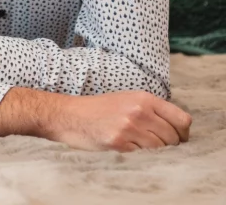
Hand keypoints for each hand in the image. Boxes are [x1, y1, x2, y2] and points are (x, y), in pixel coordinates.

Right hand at [46, 90, 191, 150]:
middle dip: (168, 144)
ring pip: (160, 148)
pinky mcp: (119, 142)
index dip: (183, 133)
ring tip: (137, 144)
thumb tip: (177, 128)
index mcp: (143, 98)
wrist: (69, 115)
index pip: (182, 119)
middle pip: (173, 137)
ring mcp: (129, 127)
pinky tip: (125, 146)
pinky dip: (138, 154)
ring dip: (153, 151)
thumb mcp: (126, 99)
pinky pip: (142, 155)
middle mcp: (139, 111)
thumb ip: (151, 109)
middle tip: (154, 144)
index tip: (178, 138)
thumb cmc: (98, 109)